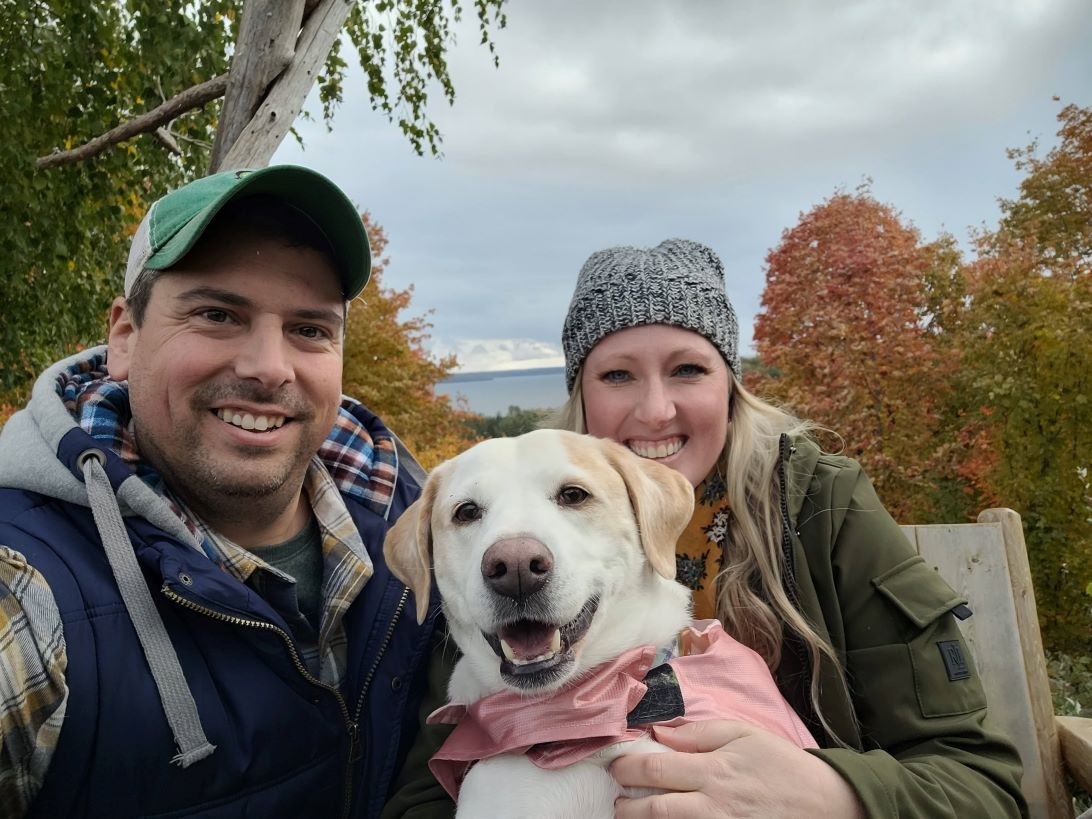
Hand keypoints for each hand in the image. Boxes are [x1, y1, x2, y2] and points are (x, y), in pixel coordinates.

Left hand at [611, 720, 865, 818]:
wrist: (827, 805)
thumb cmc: (783, 765)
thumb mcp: (744, 734)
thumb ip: (699, 733)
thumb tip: (660, 731)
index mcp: (714, 770)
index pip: (654, 769)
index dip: (626, 767)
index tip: (616, 764)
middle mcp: (712, 805)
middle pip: (653, 808)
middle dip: (625, 803)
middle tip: (617, 795)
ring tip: (628, 814)